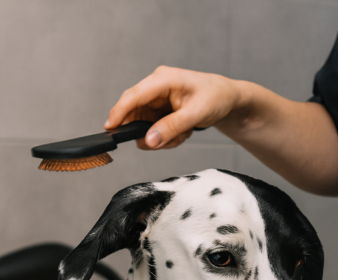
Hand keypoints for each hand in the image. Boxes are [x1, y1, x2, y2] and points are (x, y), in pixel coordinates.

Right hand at [106, 66, 242, 149]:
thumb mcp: (196, 113)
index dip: (119, 112)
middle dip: (148, 132)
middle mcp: (155, 87)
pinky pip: (151, 130)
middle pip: (134, 113)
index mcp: (162, 79)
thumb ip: (172, 127)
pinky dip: (165, 137)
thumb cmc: (216, 97)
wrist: (227, 99)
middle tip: (167, 141)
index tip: (110, 129)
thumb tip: (149, 140)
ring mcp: (155, 100)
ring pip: (142, 126)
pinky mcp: (158, 111)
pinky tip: (182, 132)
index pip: (133, 96)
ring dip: (160, 137)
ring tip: (182, 134)